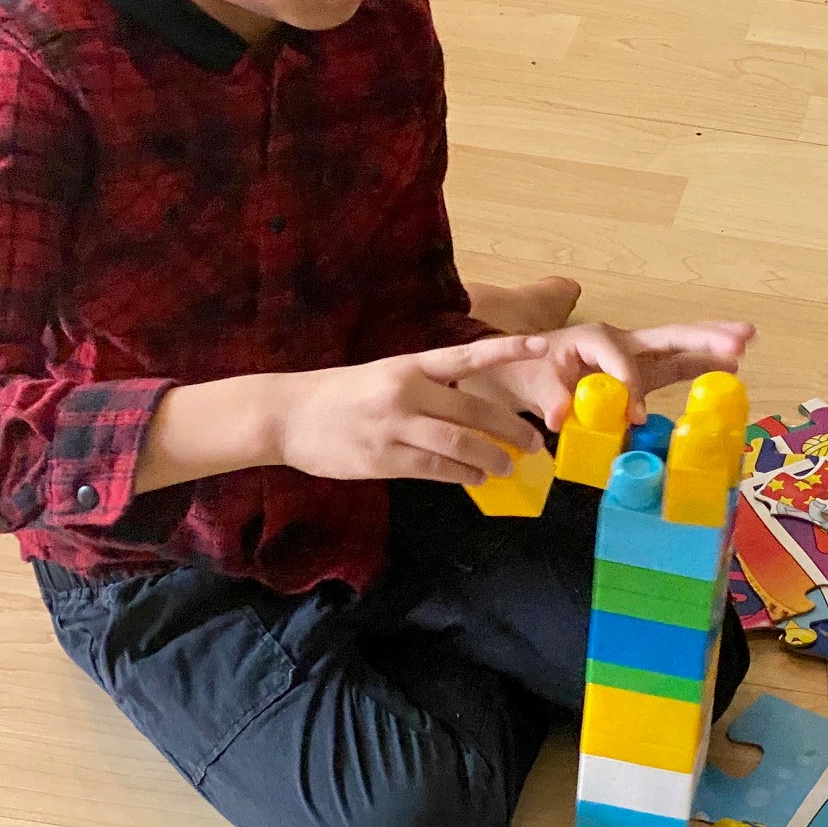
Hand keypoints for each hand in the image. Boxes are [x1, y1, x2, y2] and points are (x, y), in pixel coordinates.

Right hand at [273, 335, 551, 483]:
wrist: (286, 415)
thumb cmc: (341, 395)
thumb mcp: (385, 377)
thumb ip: (427, 390)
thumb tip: (472, 414)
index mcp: (410, 365)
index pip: (468, 355)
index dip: (506, 351)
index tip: (540, 348)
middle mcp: (406, 392)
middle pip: (474, 410)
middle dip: (510, 429)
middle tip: (533, 444)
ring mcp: (394, 426)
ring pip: (459, 444)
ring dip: (491, 458)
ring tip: (508, 466)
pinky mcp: (383, 459)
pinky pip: (435, 470)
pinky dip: (462, 475)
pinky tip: (477, 478)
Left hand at [491, 320, 756, 428]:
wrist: (520, 370)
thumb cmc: (525, 370)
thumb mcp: (529, 383)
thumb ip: (548, 398)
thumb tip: (562, 418)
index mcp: (593, 340)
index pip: (619, 357)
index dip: (629, 383)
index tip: (633, 416)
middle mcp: (621, 342)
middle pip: (667, 336)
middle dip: (703, 337)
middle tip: (740, 339)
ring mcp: (634, 356)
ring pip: (678, 347)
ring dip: (712, 345)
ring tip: (746, 342)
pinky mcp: (640, 373)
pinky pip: (675, 367)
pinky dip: (702, 365)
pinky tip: (730, 367)